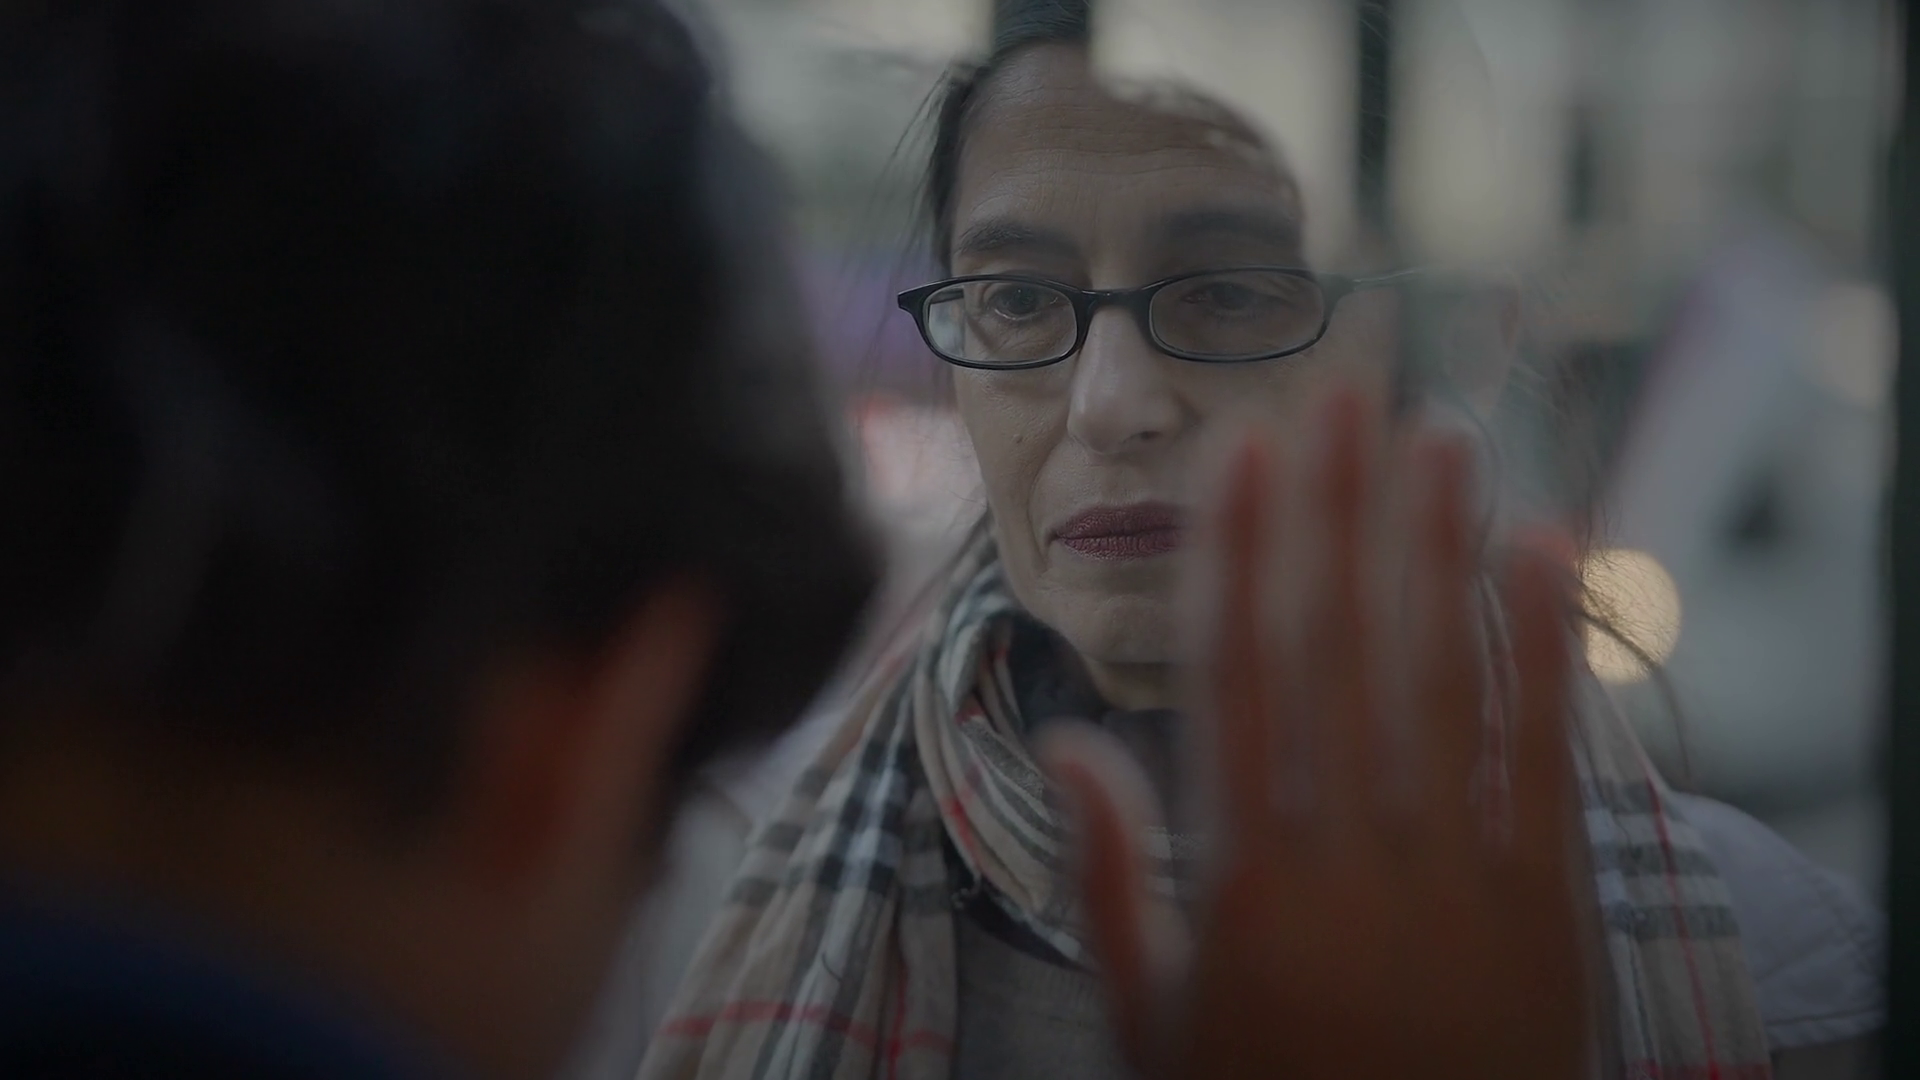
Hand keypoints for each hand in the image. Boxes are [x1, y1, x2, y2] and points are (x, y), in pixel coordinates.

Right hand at [1042, 384, 1592, 1079]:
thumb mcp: (1152, 1017)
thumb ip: (1112, 876)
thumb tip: (1066, 740)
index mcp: (1241, 876)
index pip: (1234, 676)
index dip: (1237, 553)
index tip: (1243, 455)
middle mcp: (1346, 851)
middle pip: (1340, 648)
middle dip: (1337, 514)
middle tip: (1343, 396)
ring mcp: (1453, 870)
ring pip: (1441, 678)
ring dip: (1438, 547)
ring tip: (1438, 438)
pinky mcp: (1545, 897)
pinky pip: (1543, 755)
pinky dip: (1546, 646)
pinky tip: (1546, 550)